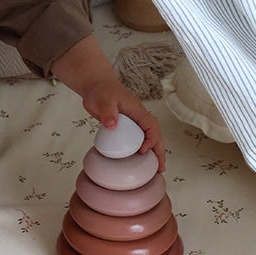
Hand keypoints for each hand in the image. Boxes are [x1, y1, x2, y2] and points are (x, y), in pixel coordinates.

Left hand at [50, 35, 164, 170]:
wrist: (94, 85)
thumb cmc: (101, 89)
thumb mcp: (104, 100)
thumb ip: (108, 111)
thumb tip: (112, 125)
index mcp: (138, 111)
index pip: (152, 127)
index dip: (151, 140)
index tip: (143, 151)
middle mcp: (138, 117)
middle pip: (155, 135)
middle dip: (159, 151)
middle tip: (160, 168)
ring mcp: (132, 122)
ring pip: (147, 138)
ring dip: (152, 152)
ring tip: (153, 169)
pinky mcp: (124, 127)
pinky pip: (136, 139)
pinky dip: (139, 150)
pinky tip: (135, 160)